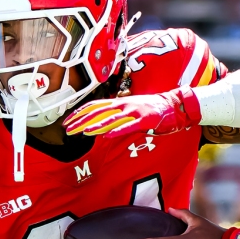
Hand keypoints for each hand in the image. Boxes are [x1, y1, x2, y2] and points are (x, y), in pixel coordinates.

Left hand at [63, 88, 202, 138]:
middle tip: (67, 130)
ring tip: (83, 132)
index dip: (78, 114)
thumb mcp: (129, 109)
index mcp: (118, 102)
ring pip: (110, 118)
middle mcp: (122, 104)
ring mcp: (133, 111)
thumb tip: (100, 126)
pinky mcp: (144, 119)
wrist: (173, 104)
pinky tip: (107, 135)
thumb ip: (115, 115)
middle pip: (97, 112)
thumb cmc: (150, 109)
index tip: (66, 122)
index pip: (93, 106)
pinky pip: (128, 126)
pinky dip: (117, 130)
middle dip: (81, 121)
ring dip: (95, 126)